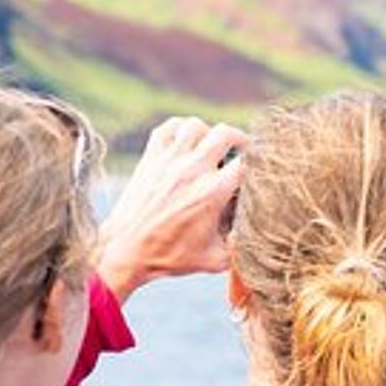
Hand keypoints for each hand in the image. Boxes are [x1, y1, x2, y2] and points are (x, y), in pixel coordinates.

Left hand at [97, 117, 246, 301]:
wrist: (125, 251)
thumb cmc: (170, 258)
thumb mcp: (214, 260)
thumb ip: (240, 246)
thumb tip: (255, 231)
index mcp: (212, 194)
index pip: (246, 163)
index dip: (259, 163)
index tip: (260, 169)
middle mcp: (192, 171)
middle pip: (225, 133)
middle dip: (240, 139)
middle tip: (241, 150)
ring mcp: (169, 161)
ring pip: (196, 125)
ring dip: (209, 132)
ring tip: (211, 146)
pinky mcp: (150, 159)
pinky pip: (168, 128)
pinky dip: (180, 128)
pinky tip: (186, 141)